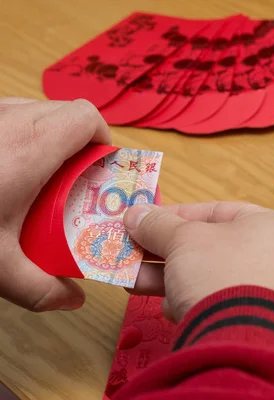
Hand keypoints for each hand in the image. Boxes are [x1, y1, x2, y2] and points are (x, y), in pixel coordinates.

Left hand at [0, 97, 110, 310]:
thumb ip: (40, 287)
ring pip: (37, 111)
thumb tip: (71, 299)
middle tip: (69, 183)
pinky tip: (5, 172)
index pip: (87, 118)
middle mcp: (10, 120)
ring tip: (37, 179)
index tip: (97, 170)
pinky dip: (19, 136)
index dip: (102, 140)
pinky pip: (9, 116)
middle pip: (65, 114)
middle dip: (77, 145)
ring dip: (48, 140)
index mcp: (32, 147)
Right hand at [124, 202, 273, 321]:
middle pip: (209, 247)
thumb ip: (158, 225)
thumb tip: (135, 213)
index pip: (217, 212)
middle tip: (130, 252)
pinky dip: (192, 304)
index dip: (175, 215)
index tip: (143, 221)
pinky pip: (218, 305)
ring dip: (167, 278)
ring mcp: (268, 292)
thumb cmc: (219, 272)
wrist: (242, 343)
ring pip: (208, 278)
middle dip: (164, 251)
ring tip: (132, 281)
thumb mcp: (183, 240)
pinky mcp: (255, 323)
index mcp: (270, 227)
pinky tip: (173, 310)